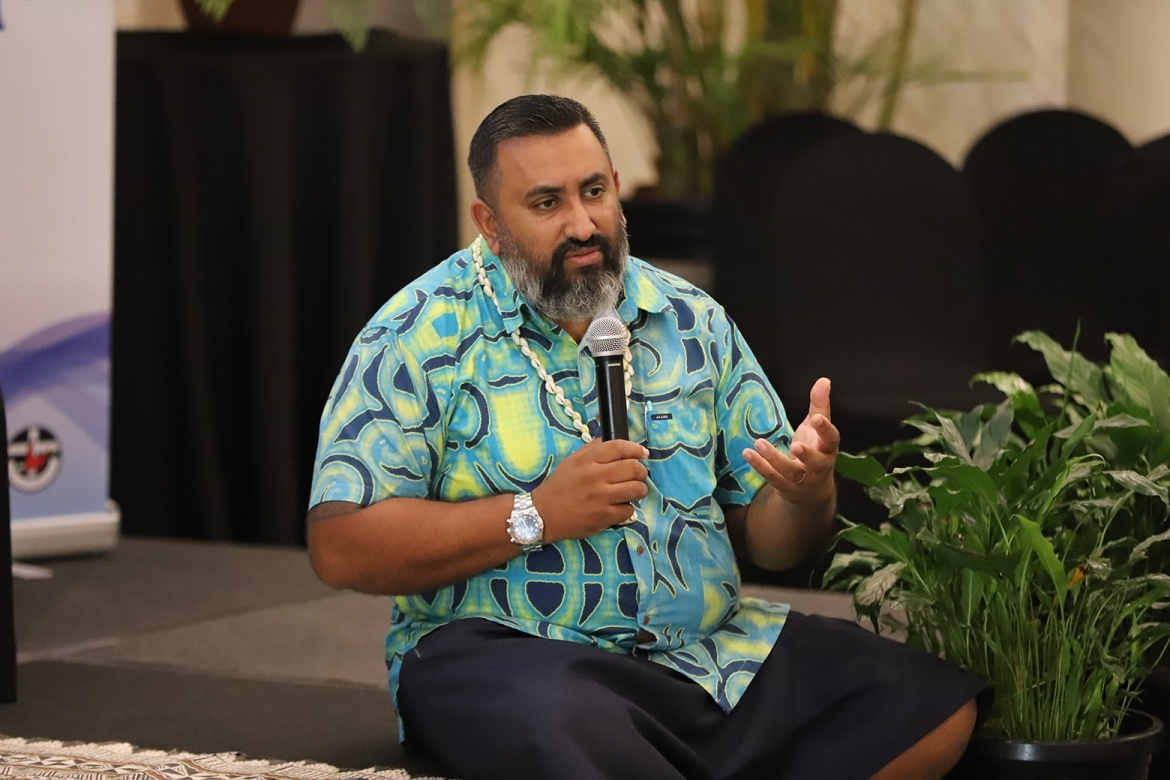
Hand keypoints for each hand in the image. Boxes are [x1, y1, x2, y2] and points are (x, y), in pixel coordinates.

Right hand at [533, 439, 649, 542]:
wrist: (543, 514)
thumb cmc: (559, 486)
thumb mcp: (572, 461)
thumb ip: (592, 449)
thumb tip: (613, 442)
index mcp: (587, 460)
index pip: (619, 447)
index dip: (636, 449)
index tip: (643, 453)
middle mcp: (595, 476)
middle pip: (633, 468)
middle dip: (641, 471)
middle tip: (639, 475)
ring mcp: (600, 497)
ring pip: (636, 489)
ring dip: (640, 489)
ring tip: (634, 491)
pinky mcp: (603, 517)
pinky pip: (629, 510)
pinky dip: (628, 508)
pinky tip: (620, 507)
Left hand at [743, 377, 838, 503]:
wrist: (811, 491)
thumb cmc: (815, 451)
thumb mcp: (817, 429)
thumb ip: (819, 405)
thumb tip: (824, 380)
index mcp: (828, 450)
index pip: (832, 440)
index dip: (825, 429)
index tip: (816, 418)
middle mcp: (818, 467)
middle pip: (815, 463)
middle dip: (806, 454)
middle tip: (795, 445)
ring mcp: (802, 481)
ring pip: (790, 472)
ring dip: (774, 459)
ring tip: (759, 443)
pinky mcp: (785, 488)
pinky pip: (772, 478)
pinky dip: (760, 466)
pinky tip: (747, 453)